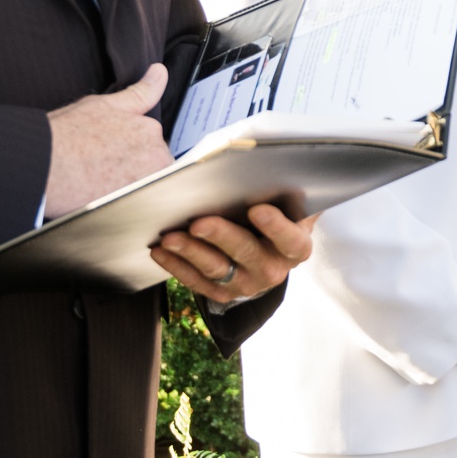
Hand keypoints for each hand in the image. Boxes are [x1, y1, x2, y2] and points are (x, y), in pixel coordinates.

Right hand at [44, 64, 171, 215]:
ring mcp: (146, 182)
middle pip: (151, 165)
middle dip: (132, 167)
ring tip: (97, 183)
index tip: (109, 152)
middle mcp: (155, 156)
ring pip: (145, 184)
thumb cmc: (64, 135)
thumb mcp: (103, 105)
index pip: (151, 143)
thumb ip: (139, 92)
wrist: (40, 166)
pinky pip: (137, 205)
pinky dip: (123, 202)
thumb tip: (159, 72)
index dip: (128, 148)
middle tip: (99, 166)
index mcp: (150, 130)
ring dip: (128, 185)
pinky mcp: (135, 205)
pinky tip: (101, 198)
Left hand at [151, 204, 316, 303]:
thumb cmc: (276, 215)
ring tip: (170, 237)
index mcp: (295, 247)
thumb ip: (282, 190)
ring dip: (191, 252)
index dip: (276, 227)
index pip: (290, 240)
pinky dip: (176, 266)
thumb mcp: (287, 203)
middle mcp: (273, 270)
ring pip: (216, 269)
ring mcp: (247, 284)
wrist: (268, 250)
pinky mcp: (222, 293)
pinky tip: (160, 250)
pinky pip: (196, 281)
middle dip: (221, 236)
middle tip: (198, 223)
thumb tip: (265, 164)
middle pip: (247, 253)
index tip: (257, 209)